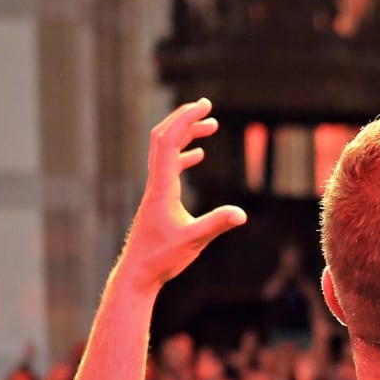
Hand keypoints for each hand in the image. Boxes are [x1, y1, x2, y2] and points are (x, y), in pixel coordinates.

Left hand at [127, 99, 247, 287]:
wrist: (138, 273)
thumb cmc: (162, 259)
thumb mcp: (194, 241)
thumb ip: (216, 224)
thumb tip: (241, 214)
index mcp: (162, 187)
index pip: (169, 141)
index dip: (186, 119)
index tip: (205, 105)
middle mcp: (156, 183)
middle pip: (163, 138)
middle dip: (184, 118)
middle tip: (207, 105)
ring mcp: (156, 191)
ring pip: (167, 151)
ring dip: (186, 134)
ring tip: (211, 125)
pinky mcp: (158, 200)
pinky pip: (170, 167)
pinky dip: (184, 155)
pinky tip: (198, 155)